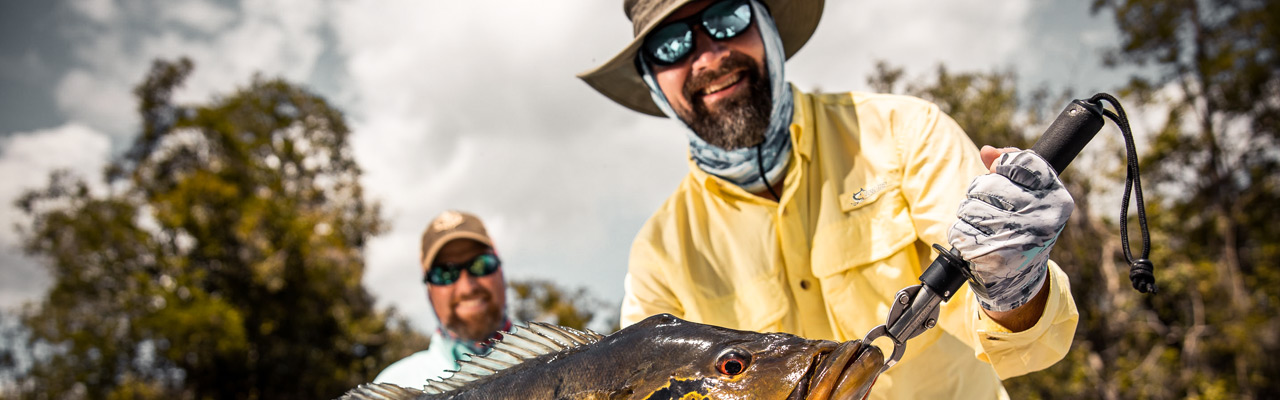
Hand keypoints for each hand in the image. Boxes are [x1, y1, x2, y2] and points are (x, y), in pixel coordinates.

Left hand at [949, 146, 1073, 311]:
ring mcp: (1019, 239)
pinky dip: (961, 233)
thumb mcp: (1029, 195)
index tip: (999, 174)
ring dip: (968, 214)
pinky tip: (975, 241)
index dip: (1003, 166)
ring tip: (983, 226)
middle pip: (988, 184)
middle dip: (980, 193)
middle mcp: (1042, 219)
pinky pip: (961, 230)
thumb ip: (1011, 166)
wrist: (1020, 279)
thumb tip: (987, 151)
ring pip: (970, 207)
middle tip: (989, 208)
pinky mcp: (994, 257)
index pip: (1022, 162)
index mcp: (1057, 200)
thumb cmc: (1022, 227)